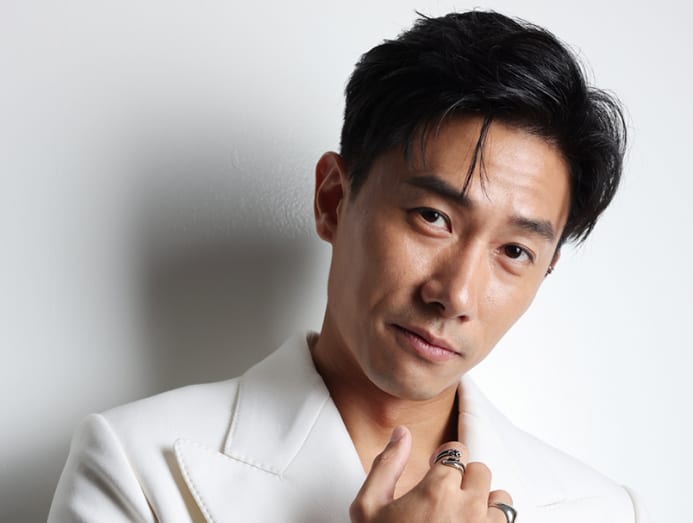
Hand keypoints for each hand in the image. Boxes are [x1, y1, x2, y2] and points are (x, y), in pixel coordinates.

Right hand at [350, 426, 512, 522]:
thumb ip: (386, 464)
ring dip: (485, 502)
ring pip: (501, 500)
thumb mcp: (369, 506)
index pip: (457, 451)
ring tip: (463, 514)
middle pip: (481, 472)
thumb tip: (401, 434)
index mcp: (438, 489)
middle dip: (464, 478)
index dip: (444, 458)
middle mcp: (469, 507)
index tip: (436, 469)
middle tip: (446, 495)